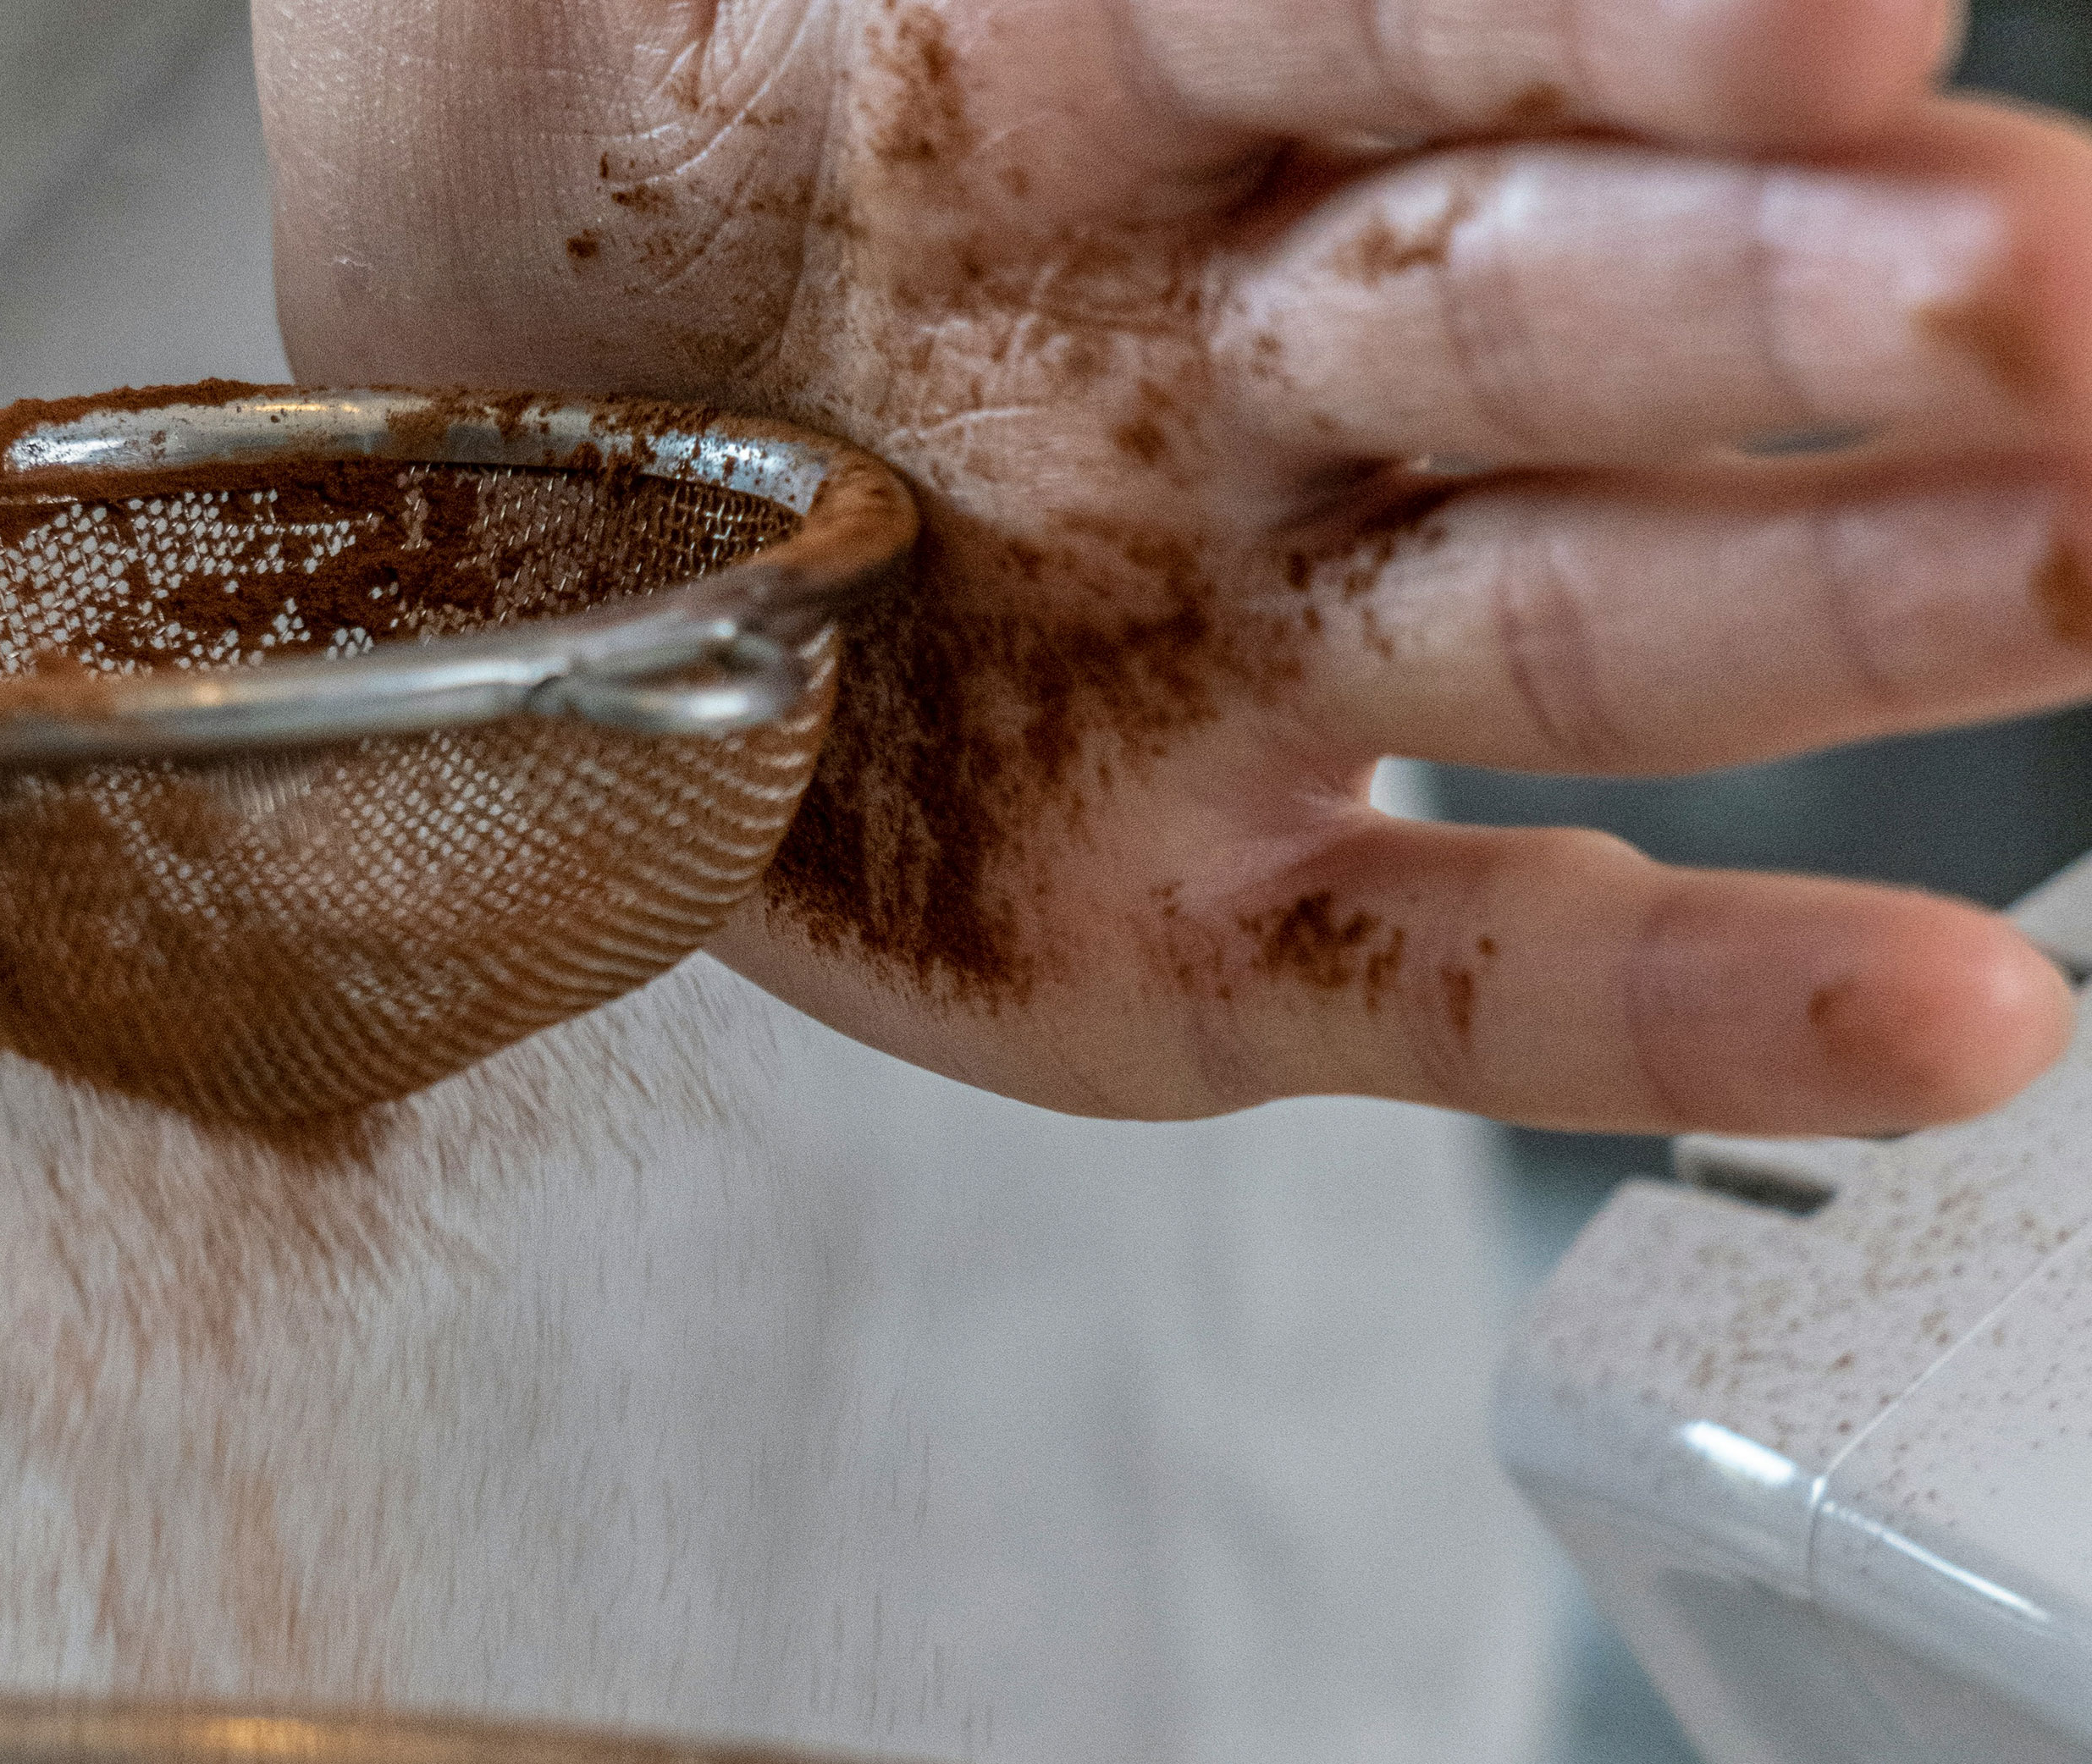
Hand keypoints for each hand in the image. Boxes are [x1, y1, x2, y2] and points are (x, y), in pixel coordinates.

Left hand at [261, 0, 2091, 1133]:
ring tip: (2073, 569)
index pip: (1388, 8)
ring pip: (1556, 621)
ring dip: (1833, 606)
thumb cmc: (572, 190)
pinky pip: (1437, 975)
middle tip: (2042, 301)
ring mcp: (1224, 657)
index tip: (1829, 16)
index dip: (1604, 7)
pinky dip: (1682, 1008)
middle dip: (1800, 301)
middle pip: (1543, 311)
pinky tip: (1933, 1026)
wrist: (468, 454)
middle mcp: (1227, 364)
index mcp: (1107, 81)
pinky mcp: (1169, 932)